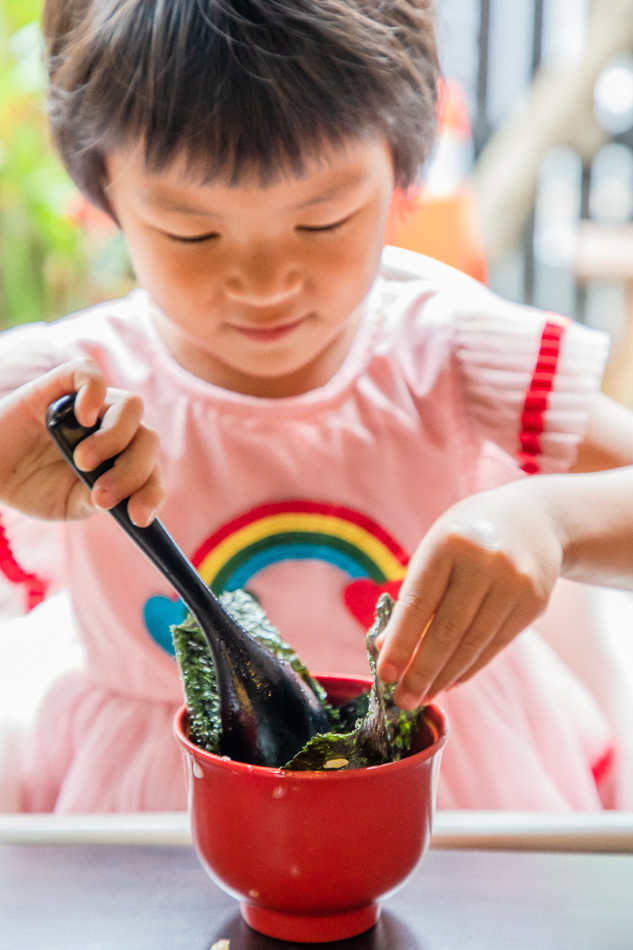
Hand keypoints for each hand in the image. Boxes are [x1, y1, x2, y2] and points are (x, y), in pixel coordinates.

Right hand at [0, 358, 164, 525]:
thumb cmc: (32, 486)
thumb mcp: (69, 504)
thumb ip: (98, 500)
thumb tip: (125, 499)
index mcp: (120, 459)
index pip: (152, 470)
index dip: (153, 492)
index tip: (139, 517)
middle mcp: (112, 429)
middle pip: (147, 439)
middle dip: (131, 472)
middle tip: (100, 495)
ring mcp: (89, 406)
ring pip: (131, 406)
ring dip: (114, 438)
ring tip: (83, 461)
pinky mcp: (60, 386)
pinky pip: (90, 374)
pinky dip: (93, 392)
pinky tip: (82, 418)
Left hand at [375, 481, 563, 708]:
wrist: (533, 520)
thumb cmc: (467, 538)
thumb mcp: (436, 550)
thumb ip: (414, 596)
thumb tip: (387, 648)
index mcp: (448, 543)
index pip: (418, 603)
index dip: (400, 643)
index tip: (384, 675)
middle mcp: (484, 562)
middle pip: (448, 630)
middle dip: (421, 671)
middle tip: (402, 700)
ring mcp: (514, 583)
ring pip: (473, 644)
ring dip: (444, 677)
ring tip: (423, 696)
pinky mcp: (534, 603)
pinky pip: (496, 645)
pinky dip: (470, 668)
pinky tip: (451, 681)